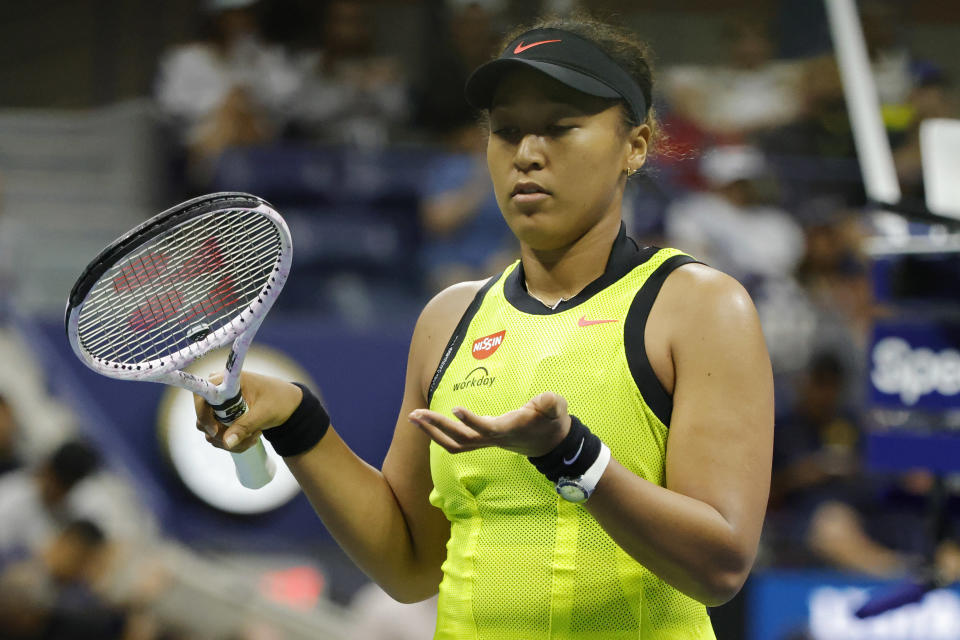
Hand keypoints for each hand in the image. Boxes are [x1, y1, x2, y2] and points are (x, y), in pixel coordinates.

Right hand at [194, 371, 302, 451]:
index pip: (201, 394)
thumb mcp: (263, 413)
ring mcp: (220, 406)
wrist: (289, 404)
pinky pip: (219, 436)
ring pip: (211, 431)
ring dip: (231, 440)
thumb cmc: (279, 400)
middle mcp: (219, 391)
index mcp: (228, 381)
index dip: (202, 413)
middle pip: (203, 418)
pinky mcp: (223, 418)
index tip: (215, 430)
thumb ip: (244, 426)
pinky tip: (252, 437)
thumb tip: (227, 442)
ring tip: (254, 435)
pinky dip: (233, 441)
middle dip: (222, 434)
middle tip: (246, 436)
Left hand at [409, 391, 571, 456]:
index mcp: (509, 429)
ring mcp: (487, 442)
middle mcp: (494, 439)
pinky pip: (457, 442)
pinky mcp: (483, 439)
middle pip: (462, 439)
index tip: (455, 409)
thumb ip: (551, 404)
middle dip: (438, 427)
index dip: (472, 421)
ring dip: (433, 432)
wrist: (551, 442)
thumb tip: (547, 400)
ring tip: (414, 417)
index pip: (487, 428)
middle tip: (416, 413)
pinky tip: (427, 421)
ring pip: (455, 444)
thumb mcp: (557, 408)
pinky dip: (439, 433)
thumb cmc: (551, 422)